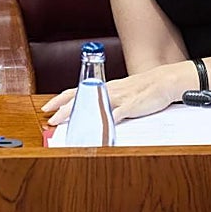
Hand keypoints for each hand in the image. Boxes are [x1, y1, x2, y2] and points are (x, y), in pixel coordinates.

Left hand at [41, 62, 194, 123]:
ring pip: (95, 105)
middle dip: (64, 110)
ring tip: (69, 125)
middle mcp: (108, 90)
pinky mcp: (131, 106)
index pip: (76, 91)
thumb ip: (105, 101)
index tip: (47, 108)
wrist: (163, 81)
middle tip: (51, 119)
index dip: (60, 99)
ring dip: (81, 115)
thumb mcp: (120, 93)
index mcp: (104, 87)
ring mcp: (119, 98)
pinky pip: (117, 115)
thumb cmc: (142, 89)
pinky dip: (107, 123)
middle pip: (81, 98)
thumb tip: (90, 112)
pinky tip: (100, 131)